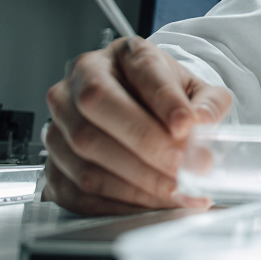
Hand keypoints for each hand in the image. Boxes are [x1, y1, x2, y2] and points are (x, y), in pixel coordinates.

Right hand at [43, 37, 230, 214]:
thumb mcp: (196, 90)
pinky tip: (151, 204)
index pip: (140, 68)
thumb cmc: (164, 100)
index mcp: (123, 55)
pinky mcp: (52, 163)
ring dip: (136, 179)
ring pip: (86, 151)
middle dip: (146, 142)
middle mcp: (82, 81)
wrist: (139, 114)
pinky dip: (118, 203)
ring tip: (177, 191)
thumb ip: (208, 103)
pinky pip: (77, 188)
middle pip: (99, 104)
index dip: (163, 99)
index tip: (187, 125)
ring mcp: (60, 121)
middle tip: (183, 166)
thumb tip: (203, 122)